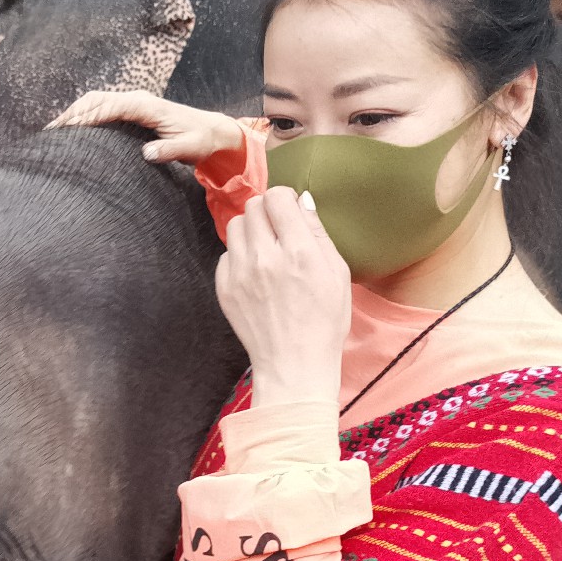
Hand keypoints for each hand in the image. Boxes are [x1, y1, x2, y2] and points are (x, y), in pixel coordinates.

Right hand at [46, 90, 244, 165]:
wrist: (209, 130)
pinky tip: (69, 129)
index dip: (88, 116)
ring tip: (51, 132)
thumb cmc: (199, 139)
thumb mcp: (189, 148)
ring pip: (94, 101)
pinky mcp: (128, 109)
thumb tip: (147, 153)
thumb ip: (169, 150)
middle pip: (95, 99)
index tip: (68, 129)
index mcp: (147, 106)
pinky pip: (100, 107)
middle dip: (71, 113)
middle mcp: (136, 99)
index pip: (111, 107)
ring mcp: (131, 102)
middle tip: (48, 132)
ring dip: (72, 113)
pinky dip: (81, 115)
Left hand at [217, 188, 350, 410]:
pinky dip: (240, 256)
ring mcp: (240, 273)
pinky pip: (226, 254)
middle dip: (267, 212)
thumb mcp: (337, 273)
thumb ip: (318, 234)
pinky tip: (255, 272)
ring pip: (235, 226)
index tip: (290, 211)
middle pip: (252, 206)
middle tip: (279, 230)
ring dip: (250, 230)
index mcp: (298, 252)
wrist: (293, 363)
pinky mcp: (224, 288)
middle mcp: (265, 258)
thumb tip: (302, 202)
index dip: (285, 199)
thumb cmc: (324, 320)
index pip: (277, 197)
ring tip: (266, 249)